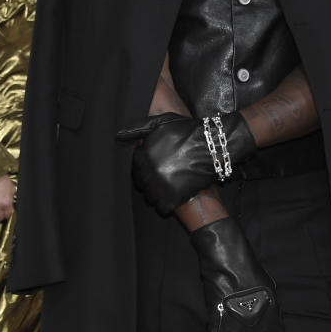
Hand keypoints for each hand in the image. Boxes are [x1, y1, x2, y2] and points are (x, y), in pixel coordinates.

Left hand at [116, 110, 255, 215]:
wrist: (212, 146)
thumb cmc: (187, 132)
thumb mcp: (161, 122)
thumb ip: (138, 128)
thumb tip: (118, 136)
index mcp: (143, 155)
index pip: (134, 169)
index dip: (144, 169)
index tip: (155, 168)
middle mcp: (149, 172)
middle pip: (142, 185)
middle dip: (150, 182)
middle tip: (164, 178)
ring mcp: (160, 186)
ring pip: (150, 198)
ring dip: (157, 195)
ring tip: (169, 187)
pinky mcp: (173, 198)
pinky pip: (162, 209)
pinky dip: (166, 206)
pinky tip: (173, 198)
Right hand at [190, 218, 282, 331]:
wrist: (230, 264)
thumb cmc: (251, 272)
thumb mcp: (271, 290)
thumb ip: (273, 309)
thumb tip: (273, 320)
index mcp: (272, 320)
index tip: (257, 327)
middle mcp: (256, 329)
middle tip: (239, 324)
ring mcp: (237, 329)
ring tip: (226, 325)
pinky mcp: (219, 326)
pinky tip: (213, 326)